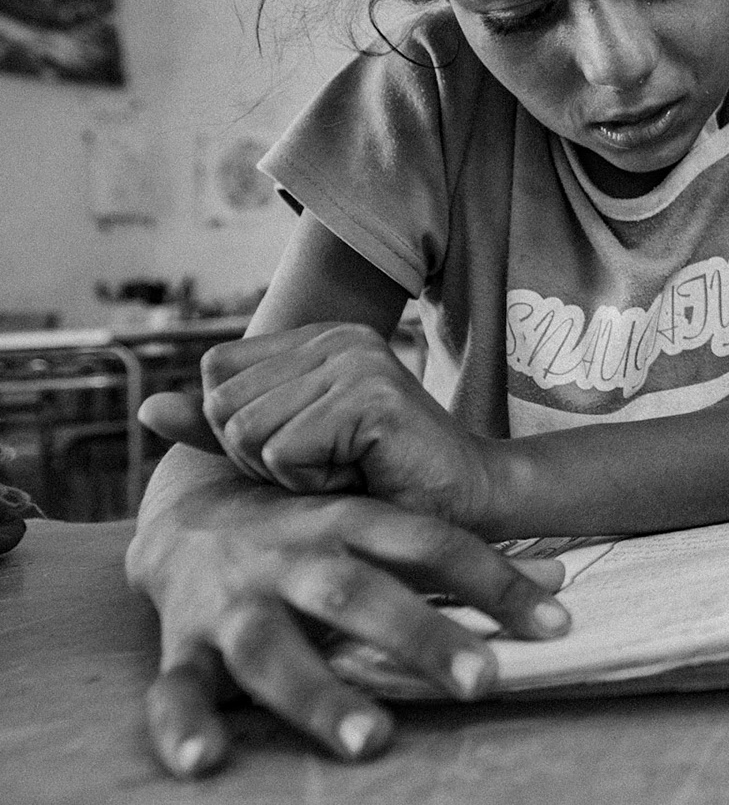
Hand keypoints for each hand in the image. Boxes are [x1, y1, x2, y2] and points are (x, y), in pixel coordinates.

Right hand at [127, 466, 570, 777]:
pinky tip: (205, 762)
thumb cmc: (306, 533)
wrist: (183, 521)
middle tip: (484, 682)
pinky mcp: (182, 646)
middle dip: (422, 636)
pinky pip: (175, 690)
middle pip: (358, 593)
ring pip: (274, 650)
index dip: (494, 581)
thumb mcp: (379, 529)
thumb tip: (559, 581)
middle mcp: (291, 558)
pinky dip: (185, 725)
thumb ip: (459, 559)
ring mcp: (233, 604)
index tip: (555, 623)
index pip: (432, 544)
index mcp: (345, 521)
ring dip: (321, 696)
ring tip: (373, 740)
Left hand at [140, 323, 495, 528]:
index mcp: (316, 338)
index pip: (215, 374)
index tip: (306, 449)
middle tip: (327, 467)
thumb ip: (220, 428)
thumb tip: (147, 408)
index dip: (240, 429)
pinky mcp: (369, 395)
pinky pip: (282, 453)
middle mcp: (336, 336)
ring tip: (345, 470)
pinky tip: (361, 475)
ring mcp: (355, 360)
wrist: (467, 505)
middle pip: (222, 405)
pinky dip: (312, 484)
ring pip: (246, 432)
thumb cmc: (379, 483)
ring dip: (287, 476)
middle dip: (259, 458)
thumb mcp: (285, 455)